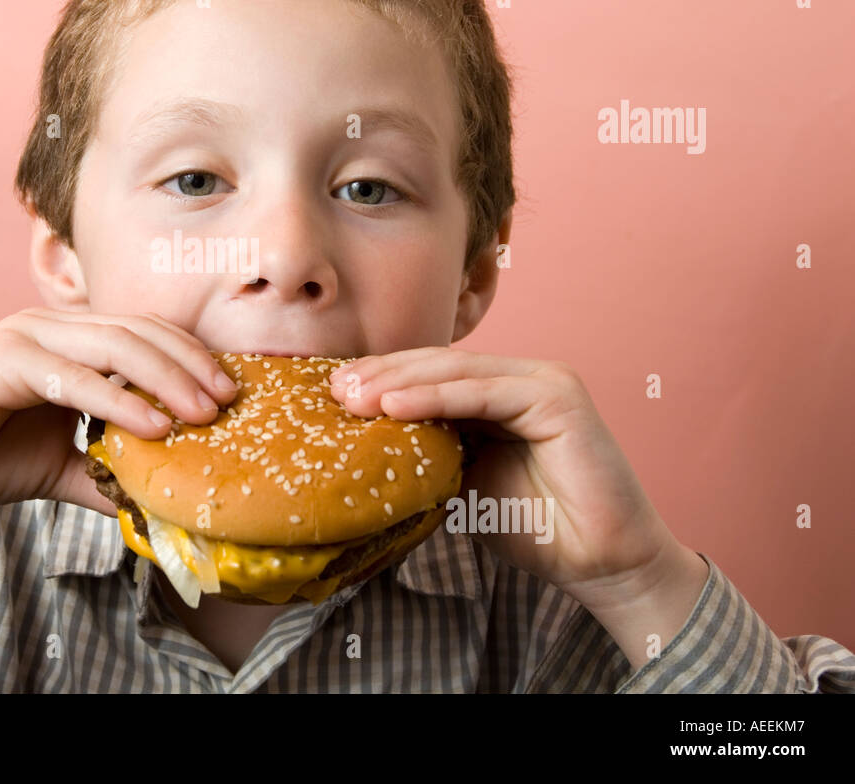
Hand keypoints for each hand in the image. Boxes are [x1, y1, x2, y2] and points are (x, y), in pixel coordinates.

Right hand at [0, 308, 237, 516]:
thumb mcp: (57, 467)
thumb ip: (104, 474)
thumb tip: (159, 506)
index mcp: (66, 341)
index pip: (144, 334)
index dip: (190, 358)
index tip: (232, 393)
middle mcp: (49, 328)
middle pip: (139, 332)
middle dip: (190, 364)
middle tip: (230, 401)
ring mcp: (23, 337)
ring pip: (113, 345)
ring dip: (166, 378)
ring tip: (204, 413)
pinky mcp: (0, 362)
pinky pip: (71, 376)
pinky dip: (117, 400)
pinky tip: (154, 426)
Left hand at [326, 347, 685, 608]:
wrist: (600, 564)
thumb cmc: (535, 528)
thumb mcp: (462, 485)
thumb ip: (427, 456)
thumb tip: (361, 449)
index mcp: (497, 394)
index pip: (428, 377)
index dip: (380, 382)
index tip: (330, 397)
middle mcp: (520, 378)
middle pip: (436, 367)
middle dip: (380, 376)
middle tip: (332, 391)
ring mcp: (542, 381)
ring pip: (455, 373)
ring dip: (398, 383)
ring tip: (352, 397)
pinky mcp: (558, 396)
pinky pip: (484, 393)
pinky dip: (436, 397)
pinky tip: (393, 406)